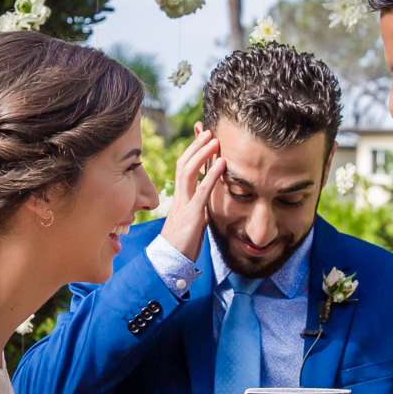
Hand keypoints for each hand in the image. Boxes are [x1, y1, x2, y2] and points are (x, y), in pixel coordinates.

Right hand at [156, 124, 224, 262]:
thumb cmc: (182, 245)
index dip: (191, 151)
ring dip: (202, 153)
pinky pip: (201, 190)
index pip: (183, 168)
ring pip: (188, 171)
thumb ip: (199, 209)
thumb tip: (209, 201)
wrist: (170, 263)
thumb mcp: (193, 222)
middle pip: (183, 164)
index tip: (201, 135)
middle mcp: (180, 197)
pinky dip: (212, 175)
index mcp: (180, 199)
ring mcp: (184, 205)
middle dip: (195, 145)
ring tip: (214, 139)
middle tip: (208, 130)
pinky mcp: (192, 215)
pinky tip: (222, 163)